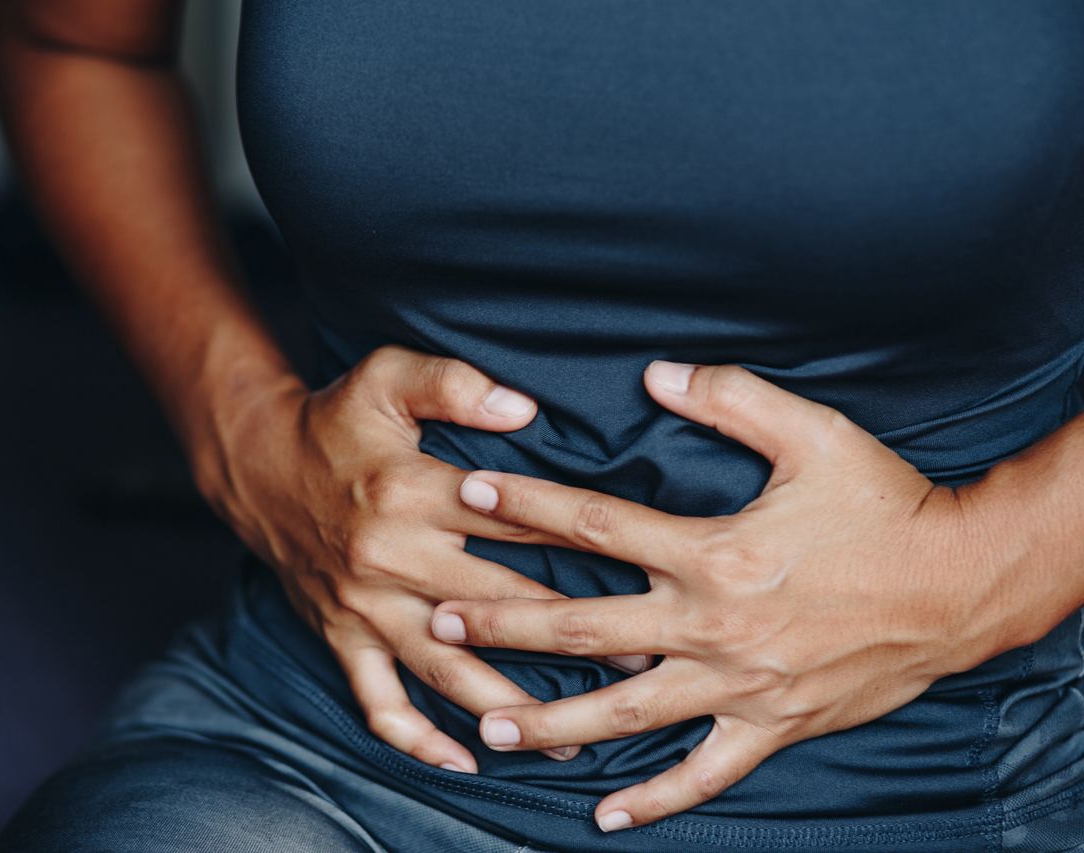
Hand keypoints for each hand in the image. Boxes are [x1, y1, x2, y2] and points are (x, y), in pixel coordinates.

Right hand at [188, 343, 599, 771]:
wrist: (258, 466)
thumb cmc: (335, 420)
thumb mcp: (386, 376)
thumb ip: (454, 384)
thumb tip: (523, 409)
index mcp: (412, 493)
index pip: (515, 524)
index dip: (582, 544)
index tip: (642, 570)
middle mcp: (391, 558)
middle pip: (497, 607)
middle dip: (571, 639)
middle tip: (639, 664)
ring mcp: (366, 607)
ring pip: (446, 669)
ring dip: (509, 708)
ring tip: (567, 742)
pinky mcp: (342, 636)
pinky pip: (378, 701)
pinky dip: (416, 738)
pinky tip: (462, 761)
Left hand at [431, 359, 1008, 829]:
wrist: (962, 587)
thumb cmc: (887, 506)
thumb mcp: (816, 434)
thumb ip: (732, 400)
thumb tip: (657, 374)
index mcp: (713, 551)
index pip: (598, 525)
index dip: (529, 506)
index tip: (473, 494)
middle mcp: (712, 624)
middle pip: (584, 625)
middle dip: (504, 621)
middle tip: (439, 619)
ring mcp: (738, 684)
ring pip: (624, 711)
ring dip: (550, 717)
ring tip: (486, 723)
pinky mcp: (770, 724)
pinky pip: (702, 772)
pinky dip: (653, 798)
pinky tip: (604, 813)